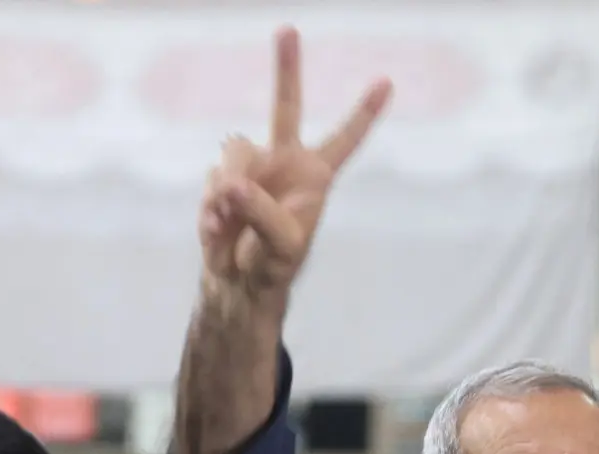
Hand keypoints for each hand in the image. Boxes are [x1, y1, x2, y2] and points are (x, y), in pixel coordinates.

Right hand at [198, 27, 391, 295]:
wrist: (239, 280)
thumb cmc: (274, 264)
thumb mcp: (281, 244)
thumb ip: (261, 211)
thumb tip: (233, 183)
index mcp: (314, 176)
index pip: (345, 140)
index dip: (364, 113)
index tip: (386, 82)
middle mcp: (285, 161)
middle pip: (286, 106)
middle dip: (286, 68)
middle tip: (288, 30)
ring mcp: (253, 166)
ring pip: (234, 152)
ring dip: (229, 186)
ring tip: (230, 220)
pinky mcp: (222, 178)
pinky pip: (212, 179)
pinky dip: (212, 204)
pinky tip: (218, 226)